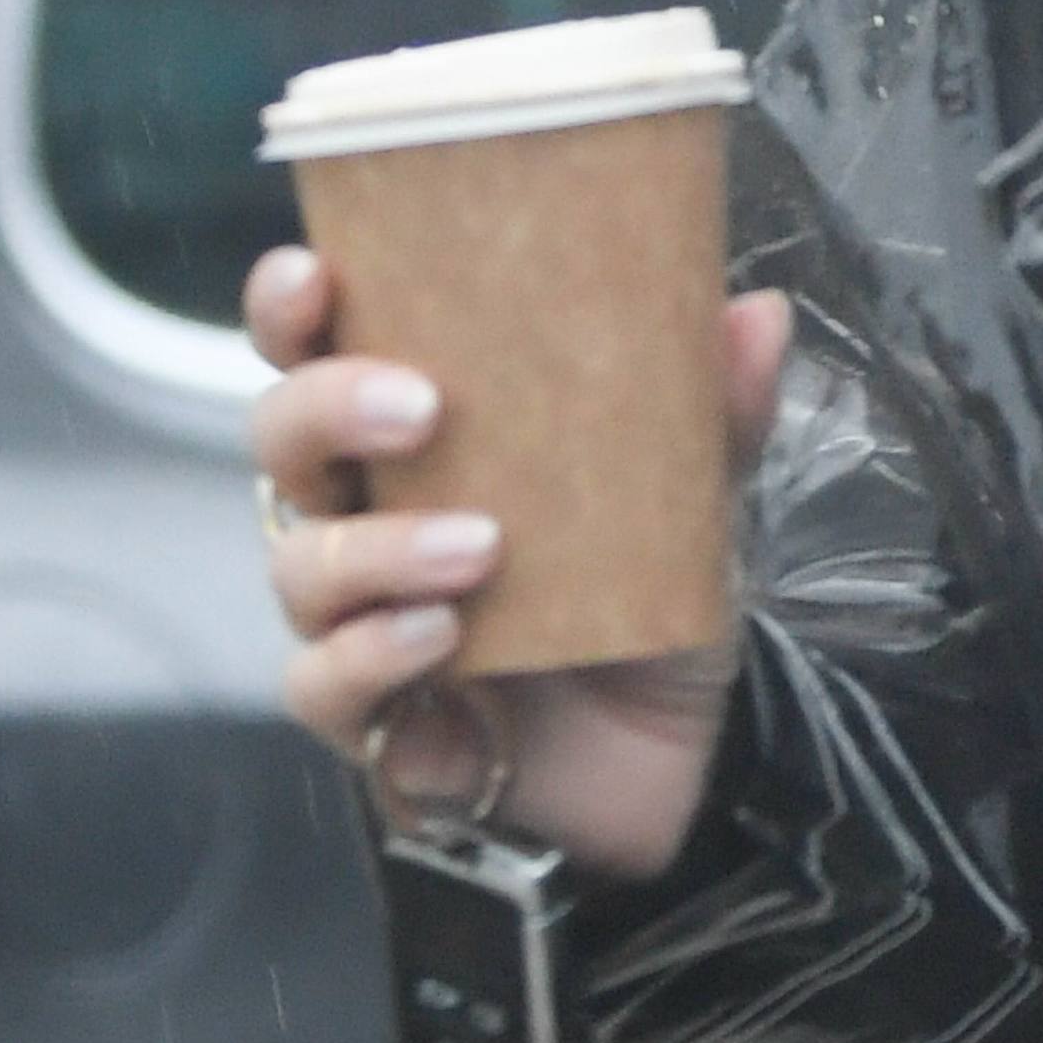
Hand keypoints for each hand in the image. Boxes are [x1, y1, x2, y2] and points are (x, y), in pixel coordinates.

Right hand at [246, 239, 791, 882]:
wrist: (678, 767)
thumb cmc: (646, 613)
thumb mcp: (693, 512)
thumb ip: (715, 418)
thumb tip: (758, 313)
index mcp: (413, 444)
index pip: (316, 355)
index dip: (289, 308)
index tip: (314, 276)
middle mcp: (364, 519)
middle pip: (284, 443)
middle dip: (328, 409)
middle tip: (422, 408)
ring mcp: (355, 620)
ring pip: (302, 567)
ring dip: (379, 550)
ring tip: (478, 548)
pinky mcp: (372, 718)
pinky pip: (324, 683)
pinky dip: (374, 656)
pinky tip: (440, 640)